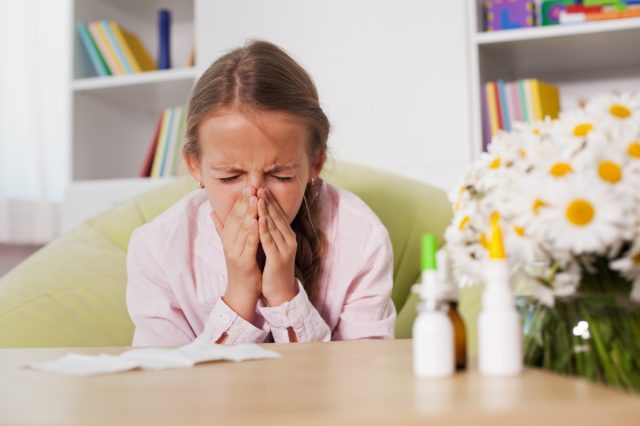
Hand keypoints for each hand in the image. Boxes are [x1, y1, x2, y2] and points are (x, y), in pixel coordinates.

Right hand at [212, 186, 260, 321]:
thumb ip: (223, 228)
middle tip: (251, 185)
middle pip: (236, 218)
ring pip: (242, 229)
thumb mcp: (232, 244)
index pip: (233, 214)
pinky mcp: (242, 262)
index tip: (248, 185)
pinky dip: (252, 232)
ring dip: (248, 212)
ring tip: (255, 198)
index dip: (240, 199)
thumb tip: (211, 212)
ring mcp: (234, 252)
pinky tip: (257, 221)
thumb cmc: (241, 266)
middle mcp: (228, 242)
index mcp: (227, 237)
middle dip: (245, 201)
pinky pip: (248, 244)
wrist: (240, 292)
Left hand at [257, 188, 298, 305]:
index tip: (259, 187)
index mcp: (286, 235)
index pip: (278, 213)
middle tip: (259, 186)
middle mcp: (289, 239)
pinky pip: (270, 242)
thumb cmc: (272, 267)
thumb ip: (265, 230)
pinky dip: (264, 230)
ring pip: (274, 227)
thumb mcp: (269, 245)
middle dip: (267, 201)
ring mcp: (286, 249)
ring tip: (258, 198)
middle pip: (277, 217)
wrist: (279, 290)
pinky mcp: (279, 259)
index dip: (269, 200)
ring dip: (266, 212)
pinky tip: (259, 220)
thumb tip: (258, 215)